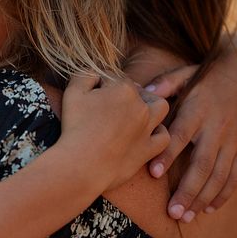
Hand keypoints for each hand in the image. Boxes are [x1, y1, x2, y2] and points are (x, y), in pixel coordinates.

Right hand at [60, 74, 169, 192]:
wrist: (83, 165)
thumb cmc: (75, 127)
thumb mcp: (73, 92)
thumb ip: (85, 74)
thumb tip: (96, 72)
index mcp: (123, 89)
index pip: (114, 77)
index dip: (101, 84)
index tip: (90, 96)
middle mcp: (141, 105)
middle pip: (137, 90)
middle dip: (126, 93)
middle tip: (107, 104)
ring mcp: (147, 128)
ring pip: (159, 108)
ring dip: (150, 105)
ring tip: (136, 111)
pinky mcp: (148, 149)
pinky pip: (163, 137)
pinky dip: (158, 132)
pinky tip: (146, 133)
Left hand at [145, 45, 236, 220]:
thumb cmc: (203, 79)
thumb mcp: (184, 74)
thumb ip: (164, 84)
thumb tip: (145, 91)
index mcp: (198, 110)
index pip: (181, 135)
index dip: (168, 154)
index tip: (153, 173)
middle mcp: (216, 129)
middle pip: (203, 164)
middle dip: (188, 190)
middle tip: (173, 212)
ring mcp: (232, 141)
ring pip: (219, 175)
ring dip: (203, 198)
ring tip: (186, 216)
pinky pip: (234, 175)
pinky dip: (223, 194)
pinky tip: (208, 209)